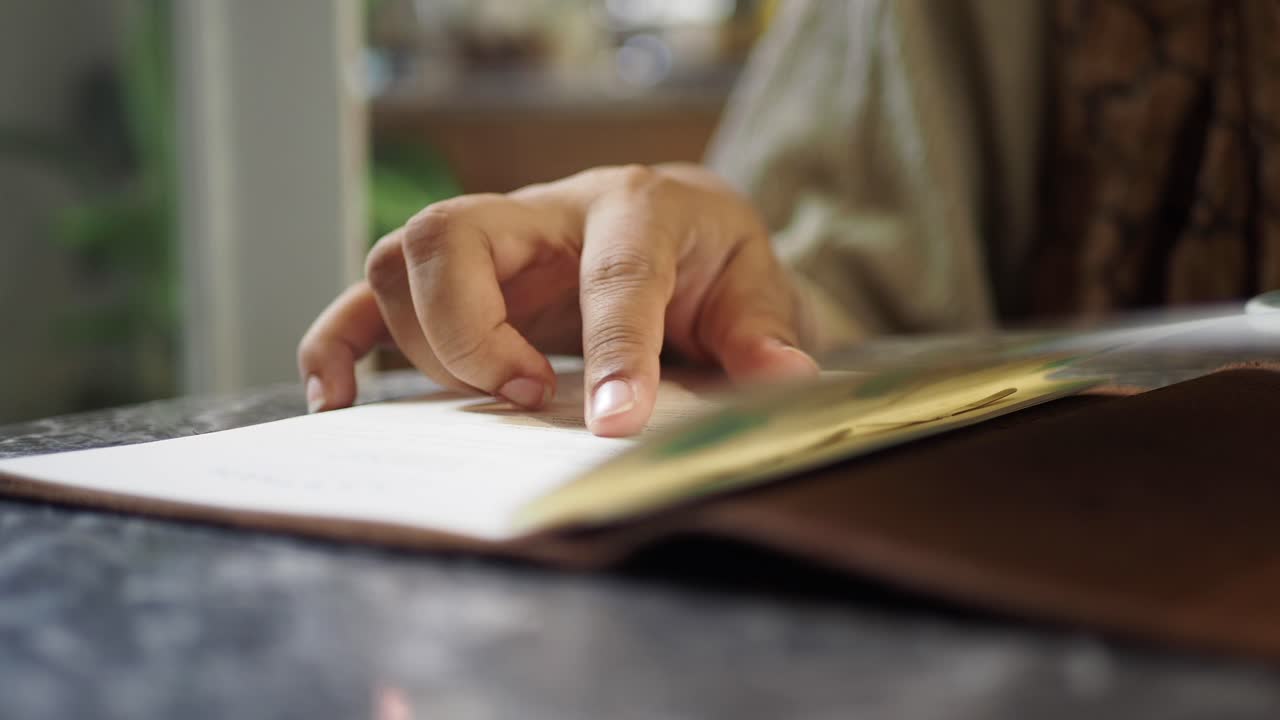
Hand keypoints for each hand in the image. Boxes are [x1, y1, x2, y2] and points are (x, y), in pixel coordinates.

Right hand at [298, 163, 818, 435]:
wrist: (677, 227)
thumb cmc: (710, 257)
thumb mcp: (754, 284)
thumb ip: (760, 331)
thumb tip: (782, 378)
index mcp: (634, 207)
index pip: (614, 271)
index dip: (615, 349)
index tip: (615, 422)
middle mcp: (545, 212)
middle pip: (454, 237)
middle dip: (472, 332)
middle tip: (527, 395)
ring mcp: (491, 242)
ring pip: (402, 260)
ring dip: (425, 343)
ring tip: (487, 400)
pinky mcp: (457, 280)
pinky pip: (368, 297)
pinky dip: (340, 343)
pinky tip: (337, 397)